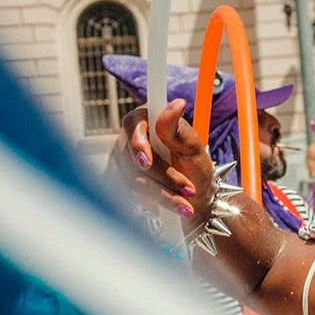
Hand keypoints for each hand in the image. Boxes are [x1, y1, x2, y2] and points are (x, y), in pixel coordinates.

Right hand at [113, 102, 215, 218]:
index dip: (137, 144)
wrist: (194, 201)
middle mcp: (130, 138)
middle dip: (163, 178)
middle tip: (188, 190)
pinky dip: (150, 205)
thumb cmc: (195, 170)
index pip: (133, 125)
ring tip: (185, 205)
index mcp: (148, 119)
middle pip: (134, 158)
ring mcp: (122, 160)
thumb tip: (177, 103)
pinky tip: (163, 211)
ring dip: (162, 195)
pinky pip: (128, 195)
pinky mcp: (119, 182)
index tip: (147, 163)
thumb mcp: (193, 150)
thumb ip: (179, 130)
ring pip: (133, 180)